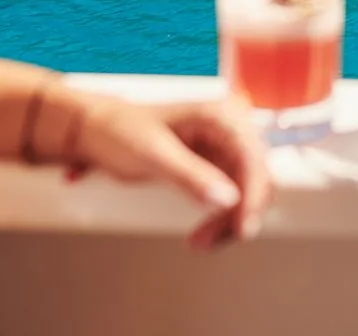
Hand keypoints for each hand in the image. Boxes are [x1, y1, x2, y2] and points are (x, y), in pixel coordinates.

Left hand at [67, 95, 272, 250]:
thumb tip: (229, 199)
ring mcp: (223, 149)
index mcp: (219, 115)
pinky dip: (221, 220)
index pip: (252, 156)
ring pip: (247, 192)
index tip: (243, 227)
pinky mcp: (215, 166)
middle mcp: (229, 129)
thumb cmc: (122, 132)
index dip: (253, 194)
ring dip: (229, 221)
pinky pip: (232, 198)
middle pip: (256, 177)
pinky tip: (203, 234)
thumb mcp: (153, 155)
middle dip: (239, 212)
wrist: (101, 132)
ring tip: (200, 242)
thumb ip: (191, 177)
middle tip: (210, 240)